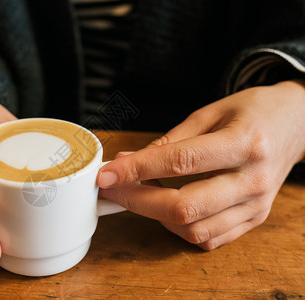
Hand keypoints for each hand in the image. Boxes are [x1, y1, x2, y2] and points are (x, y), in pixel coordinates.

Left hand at [97, 80, 304, 249]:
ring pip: (194, 229)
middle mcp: (252, 180)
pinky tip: (168, 209)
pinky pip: (210, 238)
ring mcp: (256, 205)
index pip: (180, 162)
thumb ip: (170, 141)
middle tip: (112, 190)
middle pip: (184, 206)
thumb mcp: (210, 113)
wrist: (296, 124)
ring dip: (156, 216)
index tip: (107, 174)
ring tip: (141, 194)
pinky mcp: (255, 219)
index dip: (137, 170)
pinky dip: (180, 228)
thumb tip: (128, 161)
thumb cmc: (252, 112)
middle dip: (137, 201)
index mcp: (244, 143)